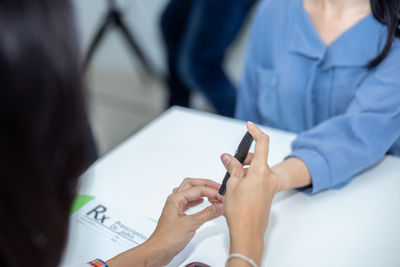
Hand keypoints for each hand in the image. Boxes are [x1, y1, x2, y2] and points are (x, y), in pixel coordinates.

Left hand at [107, 178, 222, 266]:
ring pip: (190, 192)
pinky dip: (198, 199)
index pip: (197, 189)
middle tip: (218, 188)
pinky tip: (203, 202)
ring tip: (213, 194)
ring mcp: (176, 207)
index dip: (211, 191)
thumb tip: (219, 206)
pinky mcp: (178, 214)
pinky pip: (189, 202)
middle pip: (192, 184)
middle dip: (206, 184)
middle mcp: (175, 200)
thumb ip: (207, 214)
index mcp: (175, 199)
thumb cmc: (167, 238)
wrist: (158, 251)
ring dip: (202, 191)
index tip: (221, 196)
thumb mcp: (191, 224)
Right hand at [221, 122, 277, 264]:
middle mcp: (270, 176)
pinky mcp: (268, 192)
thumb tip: (228, 157)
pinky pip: (260, 177)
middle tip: (231, 165)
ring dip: (246, 169)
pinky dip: (250, 176)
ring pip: (258, 168)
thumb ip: (233, 167)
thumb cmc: (240, 211)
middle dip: (244, 158)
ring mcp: (270, 185)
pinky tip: (239, 186)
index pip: (263, 143)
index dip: (256, 132)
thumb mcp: (232, 185)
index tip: (249, 126)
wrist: (248, 232)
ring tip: (233, 181)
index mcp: (262, 171)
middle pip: (259, 157)